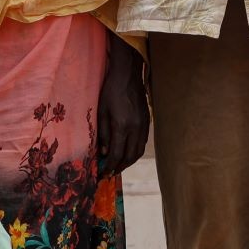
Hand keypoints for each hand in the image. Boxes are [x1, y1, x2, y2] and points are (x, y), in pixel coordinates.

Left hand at [96, 36, 149, 175]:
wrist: (128, 75)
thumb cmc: (110, 91)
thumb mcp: (101, 112)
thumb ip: (104, 134)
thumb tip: (105, 153)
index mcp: (122, 126)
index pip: (117, 154)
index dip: (110, 166)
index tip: (103, 173)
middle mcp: (136, 128)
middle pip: (130, 156)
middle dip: (120, 167)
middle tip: (110, 173)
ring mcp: (144, 125)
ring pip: (139, 151)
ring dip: (129, 162)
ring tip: (119, 166)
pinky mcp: (147, 121)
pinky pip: (143, 142)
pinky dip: (135, 151)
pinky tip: (127, 152)